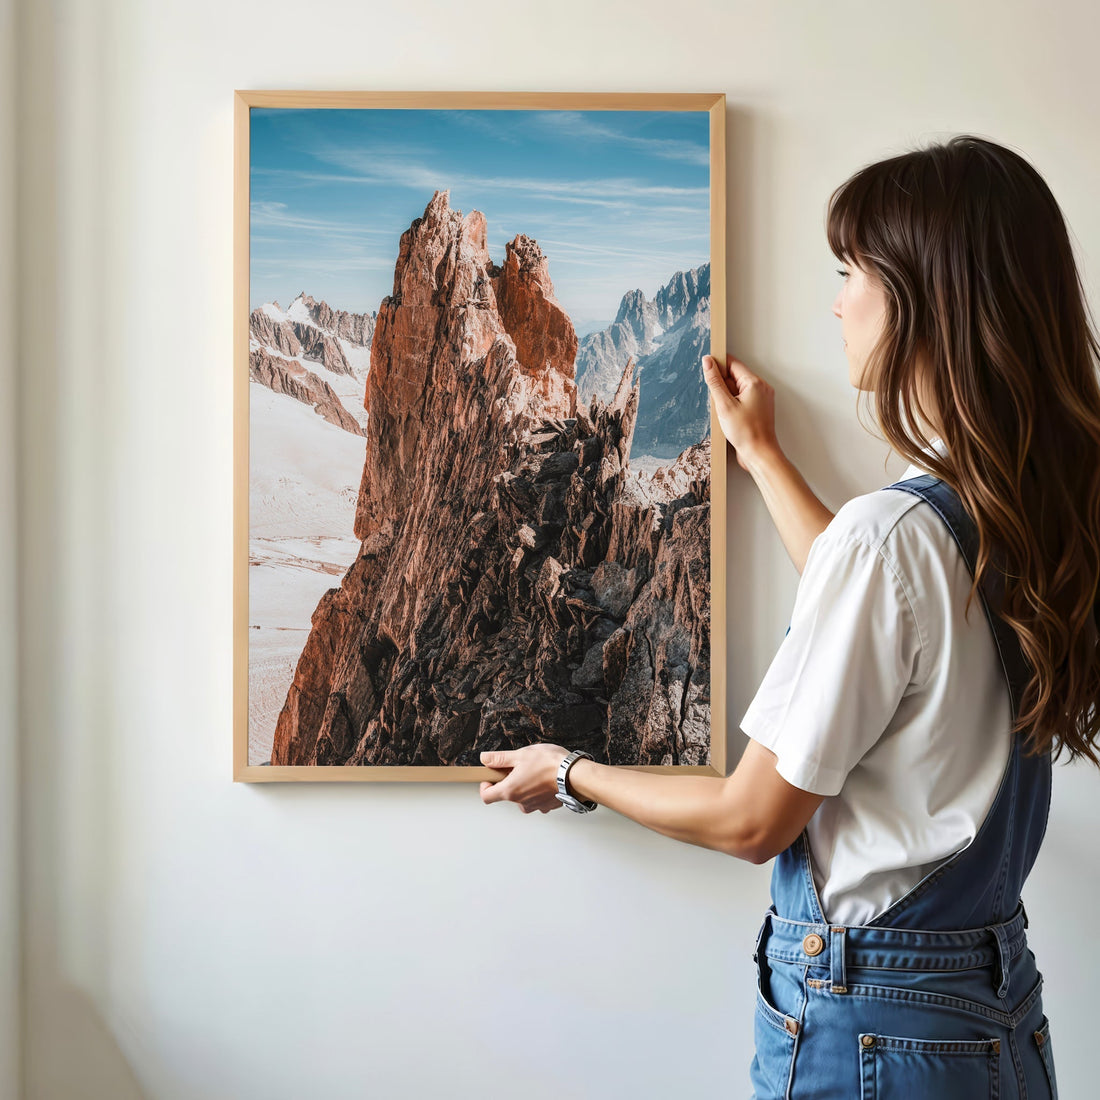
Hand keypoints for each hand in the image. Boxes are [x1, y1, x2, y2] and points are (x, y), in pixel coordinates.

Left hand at [479, 743, 569, 812]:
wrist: (575, 775)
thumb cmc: (550, 764)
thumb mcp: (520, 755)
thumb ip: (499, 758)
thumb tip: (485, 758)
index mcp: (510, 790)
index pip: (486, 796)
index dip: (485, 786)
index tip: (490, 777)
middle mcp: (521, 802)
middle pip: (506, 795)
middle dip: (509, 781)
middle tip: (518, 767)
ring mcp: (535, 806)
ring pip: (522, 797)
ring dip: (524, 786)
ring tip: (535, 771)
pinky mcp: (547, 805)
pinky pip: (537, 799)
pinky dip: (538, 790)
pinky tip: (545, 778)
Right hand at [701, 353, 779, 471]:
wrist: (759, 454)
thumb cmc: (746, 432)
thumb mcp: (724, 405)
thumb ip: (715, 382)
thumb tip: (708, 362)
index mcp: (754, 383)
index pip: (733, 363)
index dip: (718, 365)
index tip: (706, 369)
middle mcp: (761, 388)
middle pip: (735, 376)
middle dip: (722, 386)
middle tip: (718, 402)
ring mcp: (761, 398)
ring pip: (737, 389)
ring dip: (726, 397)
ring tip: (725, 412)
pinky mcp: (758, 408)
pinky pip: (742, 399)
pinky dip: (732, 404)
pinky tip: (729, 417)